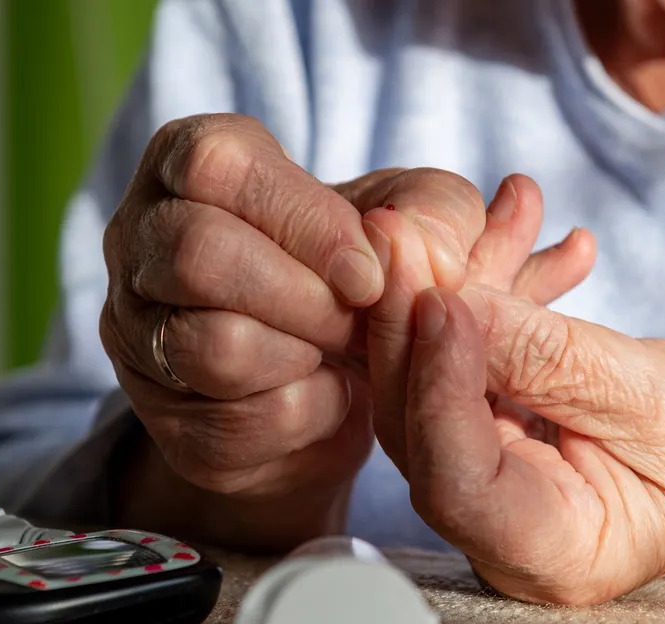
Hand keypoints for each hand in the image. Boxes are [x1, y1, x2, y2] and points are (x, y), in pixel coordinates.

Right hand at [100, 113, 580, 550]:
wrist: (323, 380)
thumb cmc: (358, 279)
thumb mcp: (410, 226)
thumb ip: (454, 215)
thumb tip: (525, 204)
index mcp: (197, 162)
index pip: (223, 166)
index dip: (305, 221)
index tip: (371, 270)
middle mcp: (142, 237)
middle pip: (198, 255)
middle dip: (305, 298)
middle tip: (362, 322)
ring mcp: (138, 330)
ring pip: (208, 345)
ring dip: (306, 356)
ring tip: (349, 356)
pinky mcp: (163, 414)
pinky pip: (229, 420)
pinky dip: (305, 413)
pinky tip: (333, 398)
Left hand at [370, 230, 664, 611]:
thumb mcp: (657, 400)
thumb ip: (554, 359)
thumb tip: (452, 303)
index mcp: (550, 552)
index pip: (457, 480)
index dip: (440, 387)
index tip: (442, 299)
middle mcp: (495, 529)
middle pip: (421, 424)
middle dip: (415, 317)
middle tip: (408, 227)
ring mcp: (483, 481)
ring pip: (431, 377)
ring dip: (455, 284)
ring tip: (487, 207)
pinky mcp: (484, 432)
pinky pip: (463, 356)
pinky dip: (487, 290)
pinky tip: (520, 221)